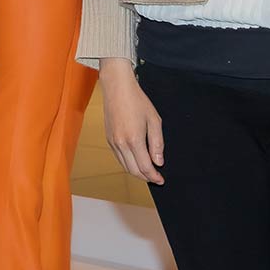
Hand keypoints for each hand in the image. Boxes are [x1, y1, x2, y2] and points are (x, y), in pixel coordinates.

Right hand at [100, 58, 164, 183]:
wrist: (117, 89)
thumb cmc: (138, 101)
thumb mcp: (154, 120)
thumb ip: (157, 143)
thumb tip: (158, 162)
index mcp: (134, 139)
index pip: (145, 167)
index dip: (154, 176)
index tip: (161, 180)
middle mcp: (121, 144)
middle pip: (133, 170)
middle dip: (146, 177)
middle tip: (156, 178)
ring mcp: (113, 142)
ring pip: (125, 166)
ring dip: (136, 172)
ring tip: (148, 172)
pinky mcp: (109, 140)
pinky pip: (119, 158)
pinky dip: (128, 164)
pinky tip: (137, 161)